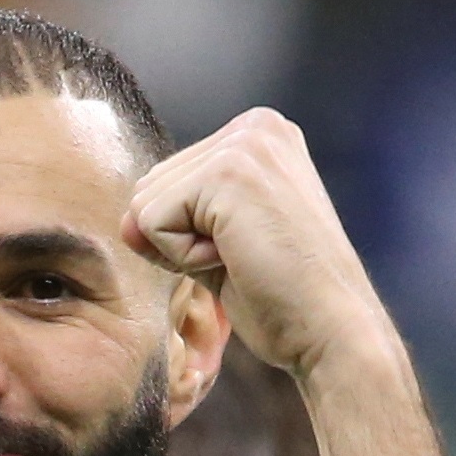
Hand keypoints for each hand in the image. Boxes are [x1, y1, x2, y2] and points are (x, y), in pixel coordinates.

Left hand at [121, 110, 393, 378]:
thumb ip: (172, 225)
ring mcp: (244, 145)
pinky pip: (153, 223)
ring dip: (182, 249)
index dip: (189, 234)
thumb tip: (124, 221)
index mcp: (258, 136)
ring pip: (146, 205)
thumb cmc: (285, 297)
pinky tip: (236, 258)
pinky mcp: (228, 173)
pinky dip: (183, 257)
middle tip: (244, 256)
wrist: (331, 329)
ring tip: (243, 256)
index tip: (248, 248)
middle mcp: (254, 127)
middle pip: (150, 187)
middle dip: (180, 239)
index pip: (168, 181)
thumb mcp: (217, 248)